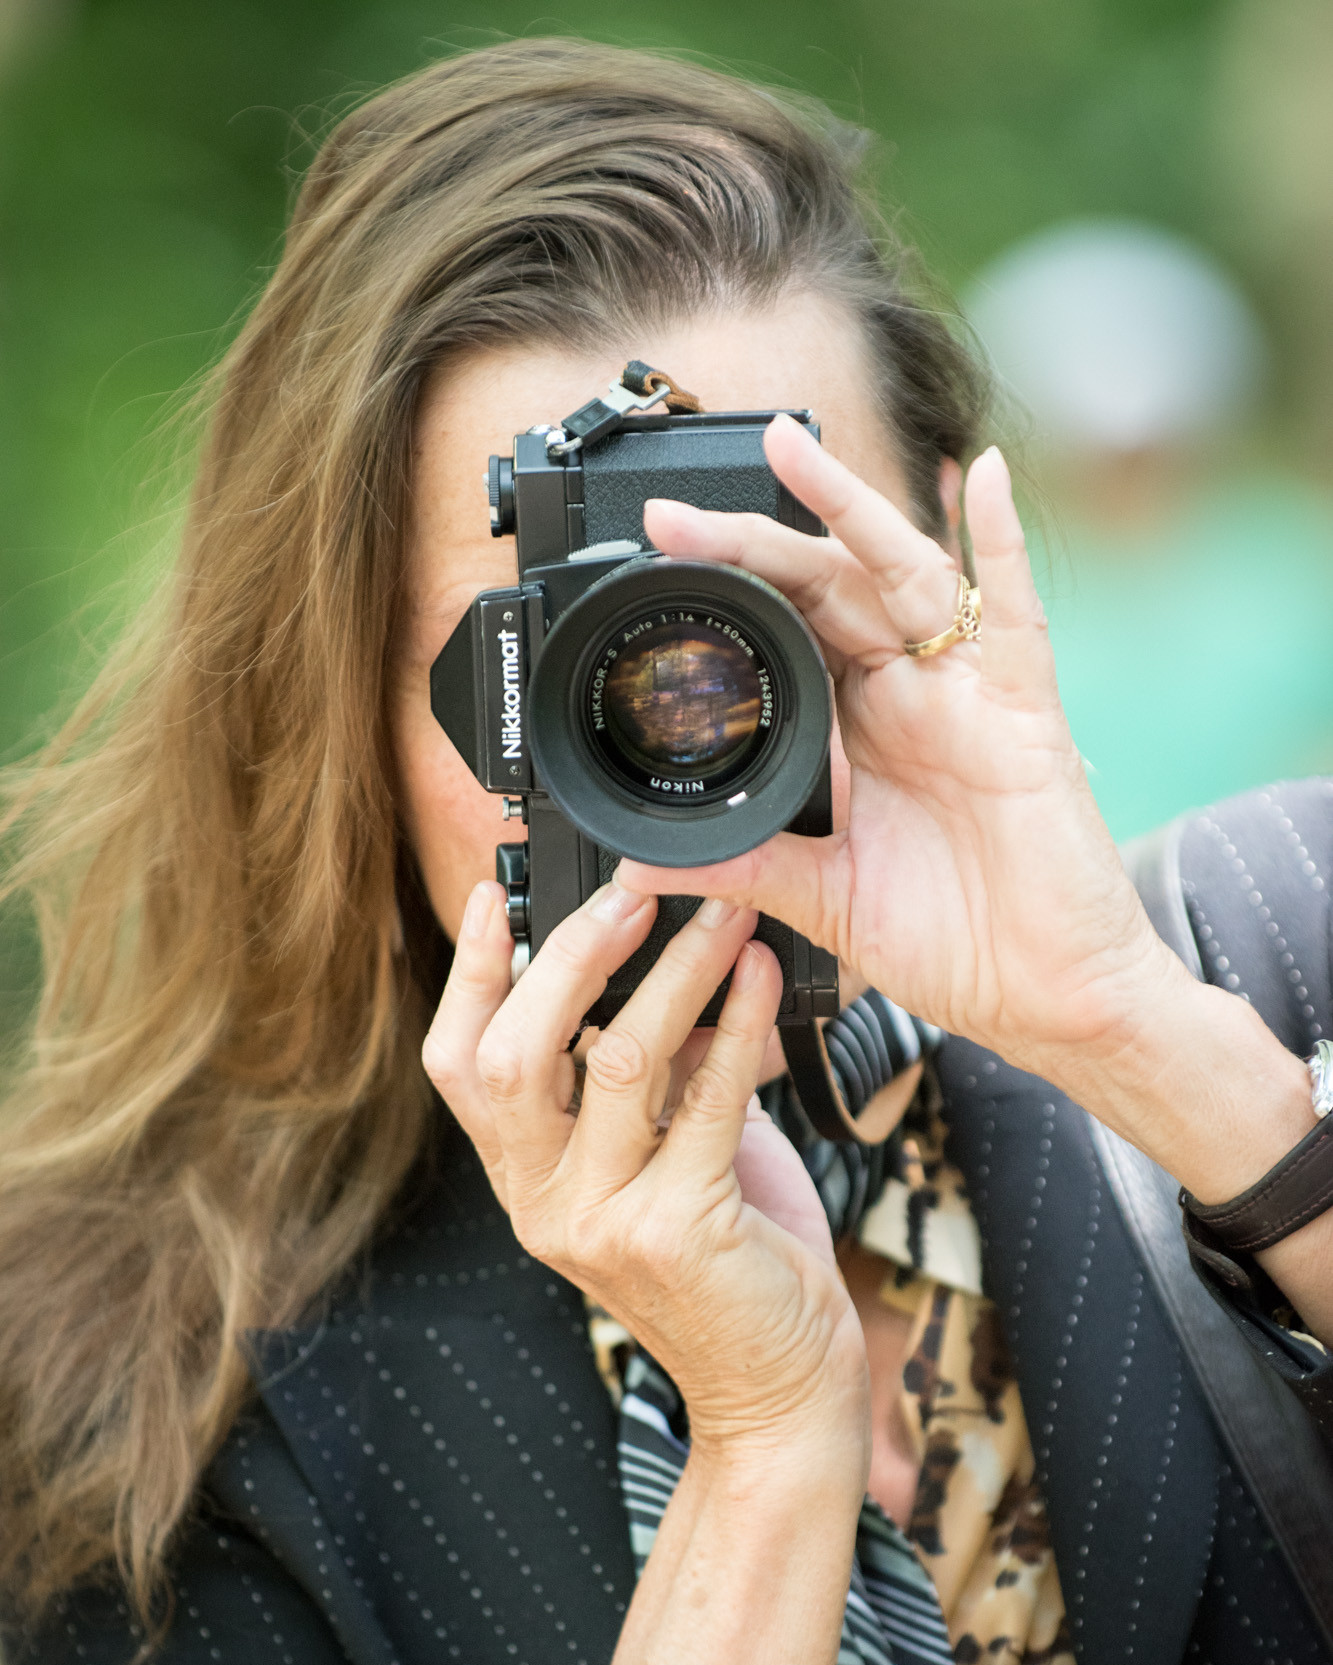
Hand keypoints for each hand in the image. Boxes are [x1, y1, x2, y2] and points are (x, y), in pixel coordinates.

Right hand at [422, 877, 869, 1462]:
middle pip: (513, 1054)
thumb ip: (647, 1079)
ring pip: (617, 1061)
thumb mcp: (662, 1159)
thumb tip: (662, 971)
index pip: (459, 1064)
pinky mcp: (679, 1232)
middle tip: (632, 896)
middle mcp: (544, 1203)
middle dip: (568, 956)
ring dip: (677, 973)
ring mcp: (604, 1223)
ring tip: (727, 917)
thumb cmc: (729, 1263)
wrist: (777, 1388)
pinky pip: (709, 1101)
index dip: (472, 974)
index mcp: (526, 1179)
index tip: (494, 892)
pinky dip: (740, 1026)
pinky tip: (763, 981)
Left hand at [618, 415, 1182, 1096]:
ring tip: (787, 450)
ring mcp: (965, 696)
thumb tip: (643, 865)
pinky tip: (982, 475)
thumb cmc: (954, 943)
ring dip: (847, 509)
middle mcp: (906, 699)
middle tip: (673, 515)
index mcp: (856, 734)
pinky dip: (1002, 539)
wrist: (1044, 998)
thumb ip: (740, 869)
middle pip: (824, 589)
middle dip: (751, 544)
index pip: (782, 637)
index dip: (724, 599)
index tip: (654, 573)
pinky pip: (1015, 613)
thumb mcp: (818, 899)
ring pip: (901, 576)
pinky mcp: (1024, 713)